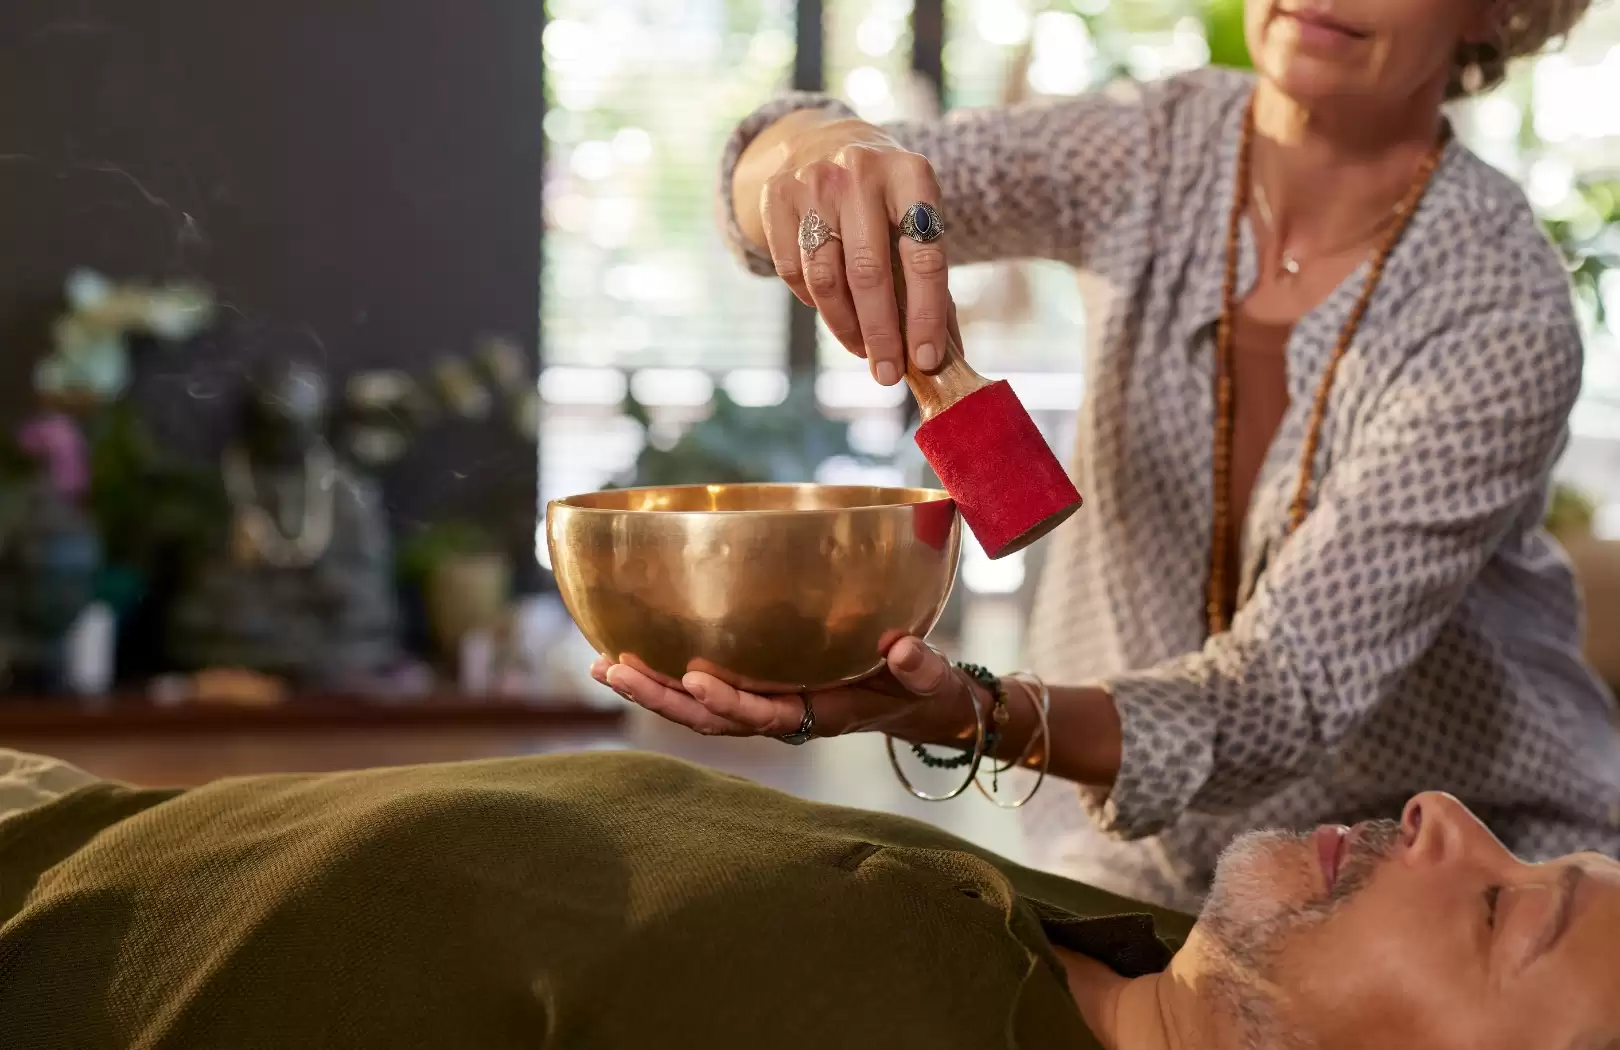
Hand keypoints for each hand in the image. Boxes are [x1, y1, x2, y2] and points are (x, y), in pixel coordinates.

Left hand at [590, 636, 976, 740]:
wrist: (919, 704)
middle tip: (615, 671)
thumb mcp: (930, 681)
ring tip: (602, 668)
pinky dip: (667, 678)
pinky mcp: (761, 691)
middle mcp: (784, 716)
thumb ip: (920, 667)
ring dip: (652, 691)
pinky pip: (707, 692)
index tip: (695, 678)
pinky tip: (630, 658)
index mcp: (820, 714)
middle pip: (713, 718)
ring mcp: (768, 706)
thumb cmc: (923, 689)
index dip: (729, 701)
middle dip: (663, 698)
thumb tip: (901, 649)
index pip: (766, 715)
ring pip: (700, 710)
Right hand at [753, 117, 957, 385]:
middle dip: (881, 334)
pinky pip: (793, 272)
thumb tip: (942, 357)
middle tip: (888, 374)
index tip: (926, 360)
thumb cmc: (886, 199)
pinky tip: (833, 311)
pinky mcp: (777, 196)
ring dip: (845, 327)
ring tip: (863, 350)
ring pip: (826, 278)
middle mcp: (860, 171)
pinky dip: (813, 303)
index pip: (922, 254)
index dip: (925, 314)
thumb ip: (928, 278)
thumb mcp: (917, 217)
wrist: (825, 142)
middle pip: (868, 272)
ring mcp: (813, 180)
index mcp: (912, 173)